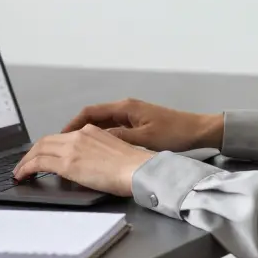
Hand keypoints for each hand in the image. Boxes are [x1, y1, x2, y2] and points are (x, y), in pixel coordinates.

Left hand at [11, 125, 154, 195]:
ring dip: (26, 161)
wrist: (138, 169)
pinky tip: (22, 175)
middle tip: (24, 164)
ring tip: (19, 172)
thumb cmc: (133, 167)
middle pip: (46, 140)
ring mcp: (72, 148)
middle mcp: (79, 135)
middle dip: (32, 153)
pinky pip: (39, 162)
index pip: (61, 136)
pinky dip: (27, 168)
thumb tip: (86, 165)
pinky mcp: (68, 163)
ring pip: (39, 149)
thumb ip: (96, 154)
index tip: (40, 155)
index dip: (46, 146)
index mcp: (91, 131)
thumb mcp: (112, 152)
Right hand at [62, 98, 221, 151]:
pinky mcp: (137, 124)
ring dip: (88, 134)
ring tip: (75, 149)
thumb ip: (119, 138)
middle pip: (93, 117)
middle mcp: (125, 108)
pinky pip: (113, 129)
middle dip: (76, 129)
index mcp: (125, 107)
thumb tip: (94, 140)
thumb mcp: (144, 139)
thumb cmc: (174, 133)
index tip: (60, 136)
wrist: (197, 130)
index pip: (90, 112)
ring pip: (102, 124)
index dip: (73, 123)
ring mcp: (131, 115)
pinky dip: (102, 137)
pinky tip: (97, 150)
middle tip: (62, 145)